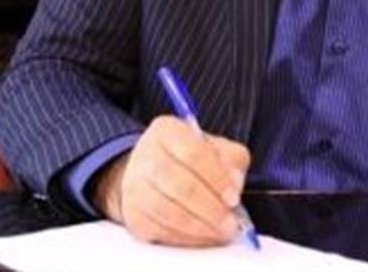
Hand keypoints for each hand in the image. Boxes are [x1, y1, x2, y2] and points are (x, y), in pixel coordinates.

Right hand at [94, 116, 250, 245]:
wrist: (149, 174)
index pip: (193, 153)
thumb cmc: (187, 159)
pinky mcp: (133, 215)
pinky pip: (159, 230)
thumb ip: (231, 159)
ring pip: (167, 211)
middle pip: (179, 185)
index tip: (233, 198)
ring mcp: (134, 186)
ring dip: (199, 227)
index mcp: (167, 131)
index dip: (217, 179)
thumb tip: (234, 183)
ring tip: (220, 232)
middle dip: (210, 208)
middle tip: (229, 223)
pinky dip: (185, 237)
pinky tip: (201, 236)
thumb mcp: (215, 147)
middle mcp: (145, 155)